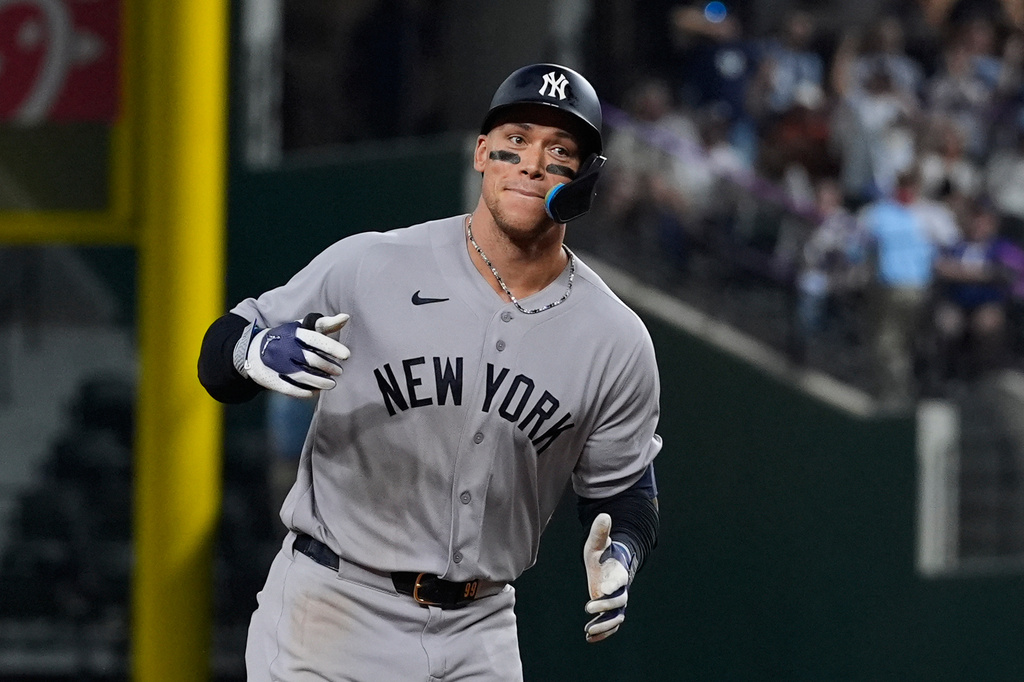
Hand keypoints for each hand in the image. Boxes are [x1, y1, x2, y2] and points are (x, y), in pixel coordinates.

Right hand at [242, 312, 350, 397]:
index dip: (332, 347)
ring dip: (321, 382)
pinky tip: (315, 391)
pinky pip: (292, 389)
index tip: (347, 355)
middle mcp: (286, 348)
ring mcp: (278, 365)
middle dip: (329, 367)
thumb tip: (346, 317)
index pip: (315, 338)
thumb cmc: (287, 338)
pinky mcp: (273, 380)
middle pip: (311, 359)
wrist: (254, 351)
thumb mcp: (303, 328)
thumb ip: (325, 324)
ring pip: (303, 376)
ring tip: (331, 384)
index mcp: (294, 334)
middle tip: (339, 371)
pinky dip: (306, 391)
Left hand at [582, 513, 631, 642]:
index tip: (602, 589)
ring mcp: (617, 601)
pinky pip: (611, 625)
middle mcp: (621, 589)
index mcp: (619, 572)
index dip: (613, 585)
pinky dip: (603, 633)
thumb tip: (604, 515)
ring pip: (617, 617)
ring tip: (588, 630)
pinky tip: (588, 638)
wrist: (610, 566)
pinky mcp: (611, 611)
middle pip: (620, 601)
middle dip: (605, 606)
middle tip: (588, 607)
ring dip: (604, 625)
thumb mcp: (598, 543)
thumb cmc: (603, 554)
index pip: (620, 580)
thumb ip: (601, 532)